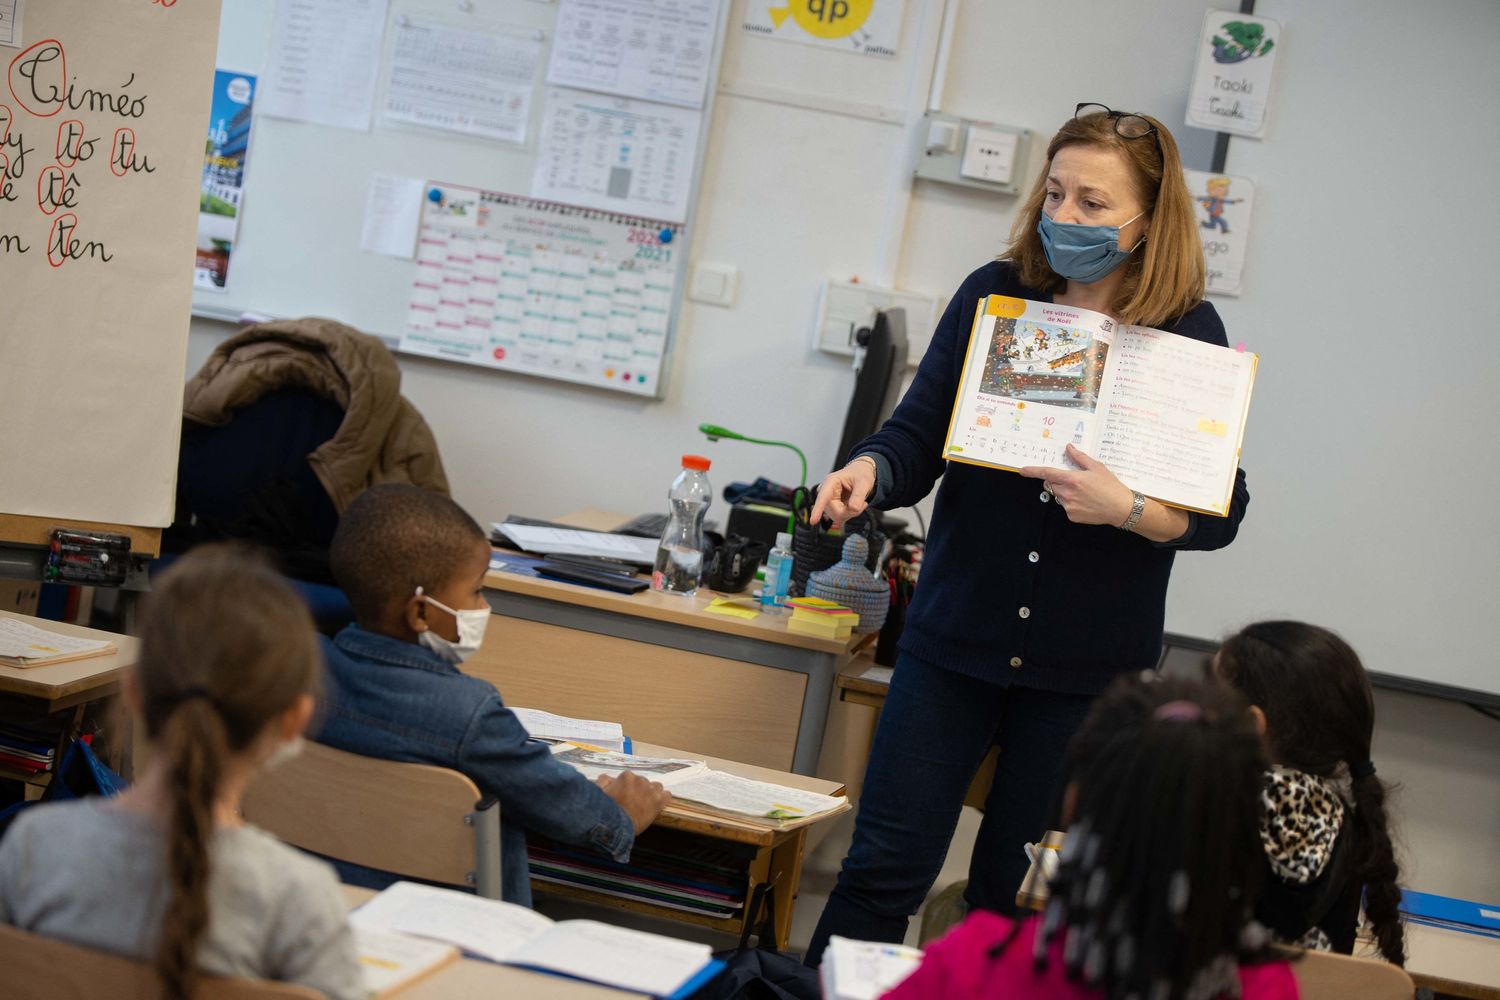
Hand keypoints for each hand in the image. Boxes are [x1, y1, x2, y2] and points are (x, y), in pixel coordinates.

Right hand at [596, 772, 671, 833]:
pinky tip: (659, 805)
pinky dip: (663, 799)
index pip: (631, 778)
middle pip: (644, 783)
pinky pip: (667, 795)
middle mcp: (640, 780)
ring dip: (652, 793)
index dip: (628, 788)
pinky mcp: (658, 801)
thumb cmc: (605, 810)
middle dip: (640, 791)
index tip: (626, 796)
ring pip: (656, 787)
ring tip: (647, 804)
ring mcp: (650, 790)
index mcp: (627, 777)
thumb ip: (604, 782)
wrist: (615, 826)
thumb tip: (605, 777)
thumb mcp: (600, 792)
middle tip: (635, 802)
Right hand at [809, 458, 875, 528]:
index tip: (813, 521)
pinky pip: (840, 517)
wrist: (860, 474)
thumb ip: (859, 495)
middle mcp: (825, 491)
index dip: (818, 509)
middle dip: (850, 511)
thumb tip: (853, 508)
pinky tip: (853, 504)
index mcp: (831, 481)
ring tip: (858, 501)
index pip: (823, 497)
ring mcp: (827, 501)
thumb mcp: (864, 482)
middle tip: (862, 503)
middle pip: (835, 512)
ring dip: (851, 513)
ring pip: (837, 516)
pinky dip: (850, 513)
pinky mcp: (831, 507)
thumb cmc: (860, 474)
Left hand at [1019, 444, 1133, 526]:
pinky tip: (1085, 501)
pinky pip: (1065, 506)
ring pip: (1058, 495)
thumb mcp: (1097, 467)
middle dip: (1058, 480)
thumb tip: (1069, 448)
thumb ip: (1079, 458)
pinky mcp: (1072, 516)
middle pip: (1052, 484)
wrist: (1121, 508)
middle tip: (1074, 480)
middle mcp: (1068, 493)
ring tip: (1084, 492)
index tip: (1023, 470)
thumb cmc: (1111, 487)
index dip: (1033, 471)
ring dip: (1065, 492)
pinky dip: (1071, 502)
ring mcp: (1068, 506)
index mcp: (1073, 479)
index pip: (1047, 473)